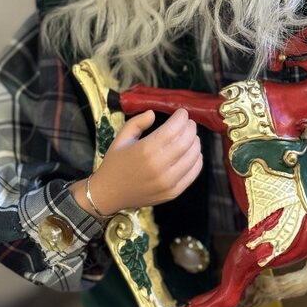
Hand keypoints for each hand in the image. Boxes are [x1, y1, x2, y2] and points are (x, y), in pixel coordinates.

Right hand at [71, 108, 202, 216]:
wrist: (109, 194)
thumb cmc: (115, 163)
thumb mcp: (121, 137)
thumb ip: (137, 122)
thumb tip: (154, 113)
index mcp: (145, 150)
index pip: (173, 129)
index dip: (181, 117)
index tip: (182, 113)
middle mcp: (158, 166)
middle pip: (186, 141)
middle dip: (190, 128)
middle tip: (189, 123)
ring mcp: (167, 182)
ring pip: (193, 156)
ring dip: (196, 142)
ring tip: (191, 136)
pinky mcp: (173, 193)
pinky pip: (193, 173)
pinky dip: (197, 160)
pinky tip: (192, 153)